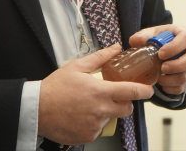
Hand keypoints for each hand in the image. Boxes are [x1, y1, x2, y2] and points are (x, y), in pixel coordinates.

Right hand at [38, 43, 153, 144]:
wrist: (36, 109)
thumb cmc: (55, 87)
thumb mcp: (77, 67)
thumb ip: (100, 58)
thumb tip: (116, 48)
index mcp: (100, 92)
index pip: (131, 92)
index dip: (144, 91)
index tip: (149, 90)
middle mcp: (100, 111)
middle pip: (126, 109)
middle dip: (124, 103)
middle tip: (113, 97)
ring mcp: (94, 126)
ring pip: (111, 119)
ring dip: (107, 113)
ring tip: (89, 106)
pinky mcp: (86, 137)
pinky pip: (97, 130)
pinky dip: (94, 124)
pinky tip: (82, 116)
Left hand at [128, 24, 185, 94]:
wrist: (164, 50)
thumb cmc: (159, 40)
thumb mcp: (151, 34)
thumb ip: (143, 36)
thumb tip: (135, 41)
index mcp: (183, 35)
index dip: (175, 47)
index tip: (161, 54)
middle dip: (178, 65)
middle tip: (163, 68)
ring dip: (171, 79)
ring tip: (158, 78)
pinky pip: (182, 87)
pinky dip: (170, 88)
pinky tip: (162, 83)